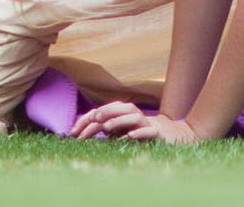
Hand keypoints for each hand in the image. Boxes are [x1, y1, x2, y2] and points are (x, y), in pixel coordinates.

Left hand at [70, 102, 202, 144]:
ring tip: (107, 128)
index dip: (88, 120)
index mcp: (122, 112)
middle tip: (92, 120)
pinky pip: (148, 130)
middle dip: (104, 112)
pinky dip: (138, 132)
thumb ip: (105, 128)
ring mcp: (146, 122)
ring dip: (119, 120)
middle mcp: (133, 113)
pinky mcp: (157, 132)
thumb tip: (82, 132)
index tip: (74, 131)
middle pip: (119, 107)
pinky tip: (129, 137)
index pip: (103, 111)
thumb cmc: (139, 132)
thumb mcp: (120, 130)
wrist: (170, 135)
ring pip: (133, 116)